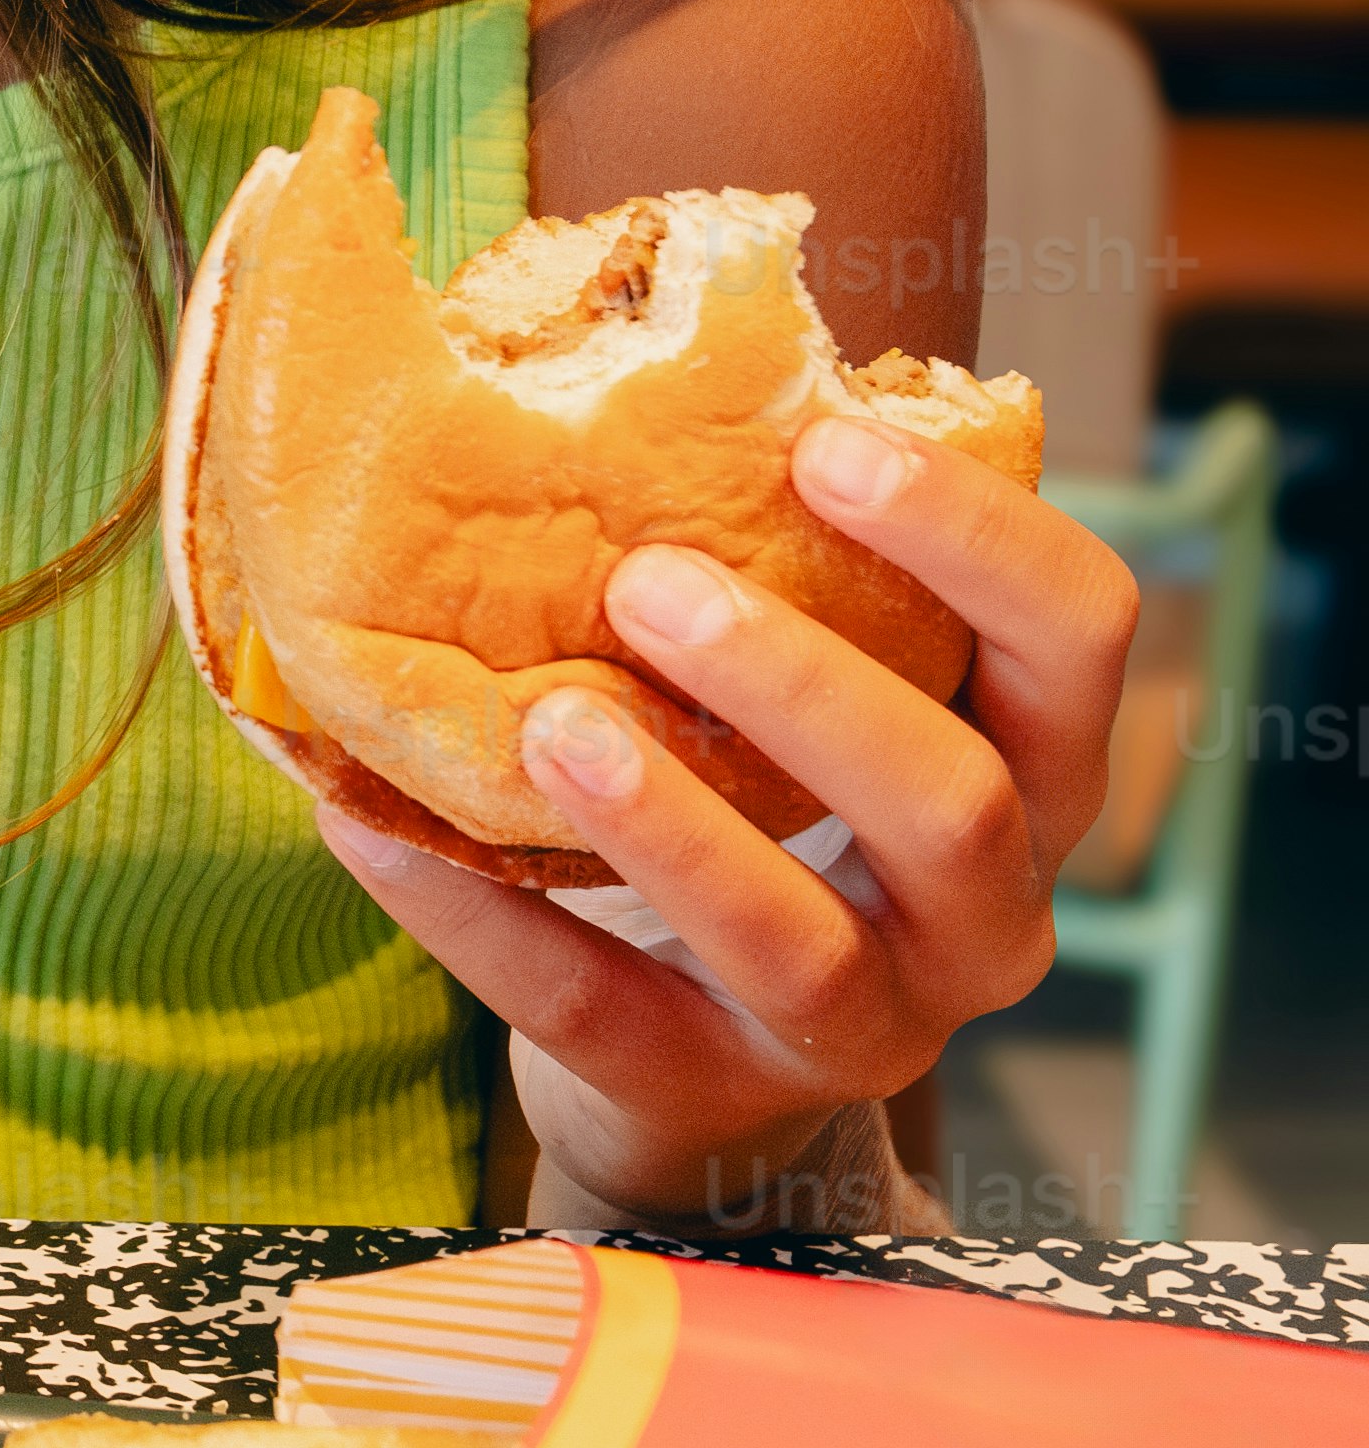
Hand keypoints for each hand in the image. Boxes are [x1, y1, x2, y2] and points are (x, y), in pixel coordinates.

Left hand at [308, 423, 1144, 1234]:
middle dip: (804, 684)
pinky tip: (370, 827)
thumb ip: (783, 575)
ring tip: (552, 723)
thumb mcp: (814, 700)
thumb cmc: (767, 813)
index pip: (1077, 636)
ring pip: (801, 941)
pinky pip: (596, 1012)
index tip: (830, 439)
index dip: (976, 537)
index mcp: (1027, 770)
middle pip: (953, 799)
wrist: (699, 1061)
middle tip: (650, 580)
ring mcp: (865, 1028)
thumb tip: (606, 352)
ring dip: (672, 823)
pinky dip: (476, 922)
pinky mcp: (710, 1095)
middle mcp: (985, 915)